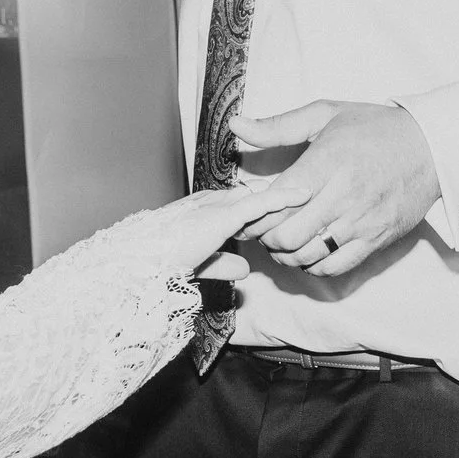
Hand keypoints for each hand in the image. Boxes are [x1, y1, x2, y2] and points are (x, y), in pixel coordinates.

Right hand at [135, 184, 311, 274]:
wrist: (142, 269)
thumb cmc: (161, 268)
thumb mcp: (199, 266)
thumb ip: (222, 264)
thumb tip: (246, 270)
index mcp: (204, 214)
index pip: (243, 206)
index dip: (267, 209)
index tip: (293, 208)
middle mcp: (211, 204)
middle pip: (254, 199)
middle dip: (282, 198)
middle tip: (313, 191)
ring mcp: (217, 208)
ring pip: (259, 200)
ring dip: (287, 195)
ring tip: (316, 187)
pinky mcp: (223, 216)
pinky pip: (259, 204)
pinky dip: (282, 198)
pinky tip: (303, 194)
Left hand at [228, 101, 441, 277]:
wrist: (432, 147)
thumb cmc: (375, 128)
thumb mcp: (325, 114)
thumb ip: (277, 126)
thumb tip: (236, 125)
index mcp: (327, 163)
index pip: (275, 202)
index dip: (254, 212)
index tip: (249, 209)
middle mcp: (343, 197)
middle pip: (286, 236)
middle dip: (265, 236)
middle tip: (262, 227)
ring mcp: (361, 223)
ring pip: (306, 256)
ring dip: (285, 253)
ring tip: (282, 239)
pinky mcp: (376, 240)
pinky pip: (333, 267)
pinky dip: (312, 264)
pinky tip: (308, 248)